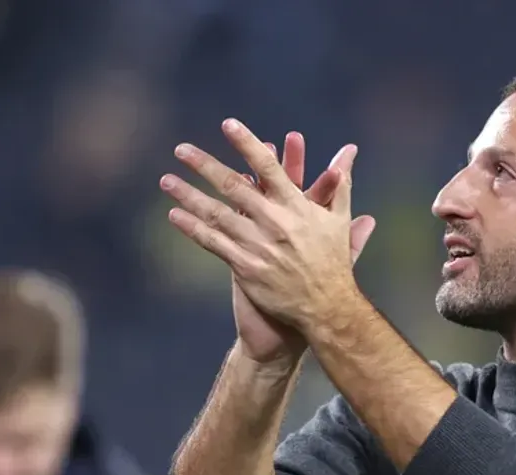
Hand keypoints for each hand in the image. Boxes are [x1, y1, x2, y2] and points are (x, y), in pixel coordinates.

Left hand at [163, 123, 373, 362]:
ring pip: (216, 214)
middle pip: (234, 186)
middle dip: (205, 165)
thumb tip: (348, 151)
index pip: (268, 167)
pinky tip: (174, 215)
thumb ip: (340, 183)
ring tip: (166, 180)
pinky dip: (193, 228)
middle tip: (181, 149)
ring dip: (189, 195)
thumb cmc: (333, 263)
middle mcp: (275, 222)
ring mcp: (258, 245)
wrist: (325, 309)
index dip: (247, 144)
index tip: (228, 125)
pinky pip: (213, 243)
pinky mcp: (245, 268)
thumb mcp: (339, 220)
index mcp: (296, 207)